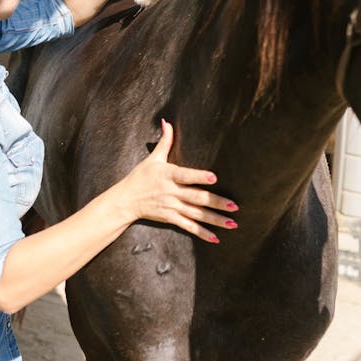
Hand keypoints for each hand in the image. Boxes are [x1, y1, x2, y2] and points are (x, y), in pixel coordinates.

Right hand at [116, 119, 238, 242]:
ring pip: (196, 214)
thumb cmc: (140, 177)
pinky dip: (202, 233)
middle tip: (234, 206)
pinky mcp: (170, 218)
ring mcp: (172, 207)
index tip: (214, 177)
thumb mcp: (153, 158)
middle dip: (216, 202)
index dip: (199, 176)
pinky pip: (188, 226)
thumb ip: (165, 141)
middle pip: (196, 198)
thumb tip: (166, 122)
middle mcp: (171, 192)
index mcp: (168, 175)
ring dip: (215, 219)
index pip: (185, 175)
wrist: (126, 200)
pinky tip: (216, 238)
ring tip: (232, 223)